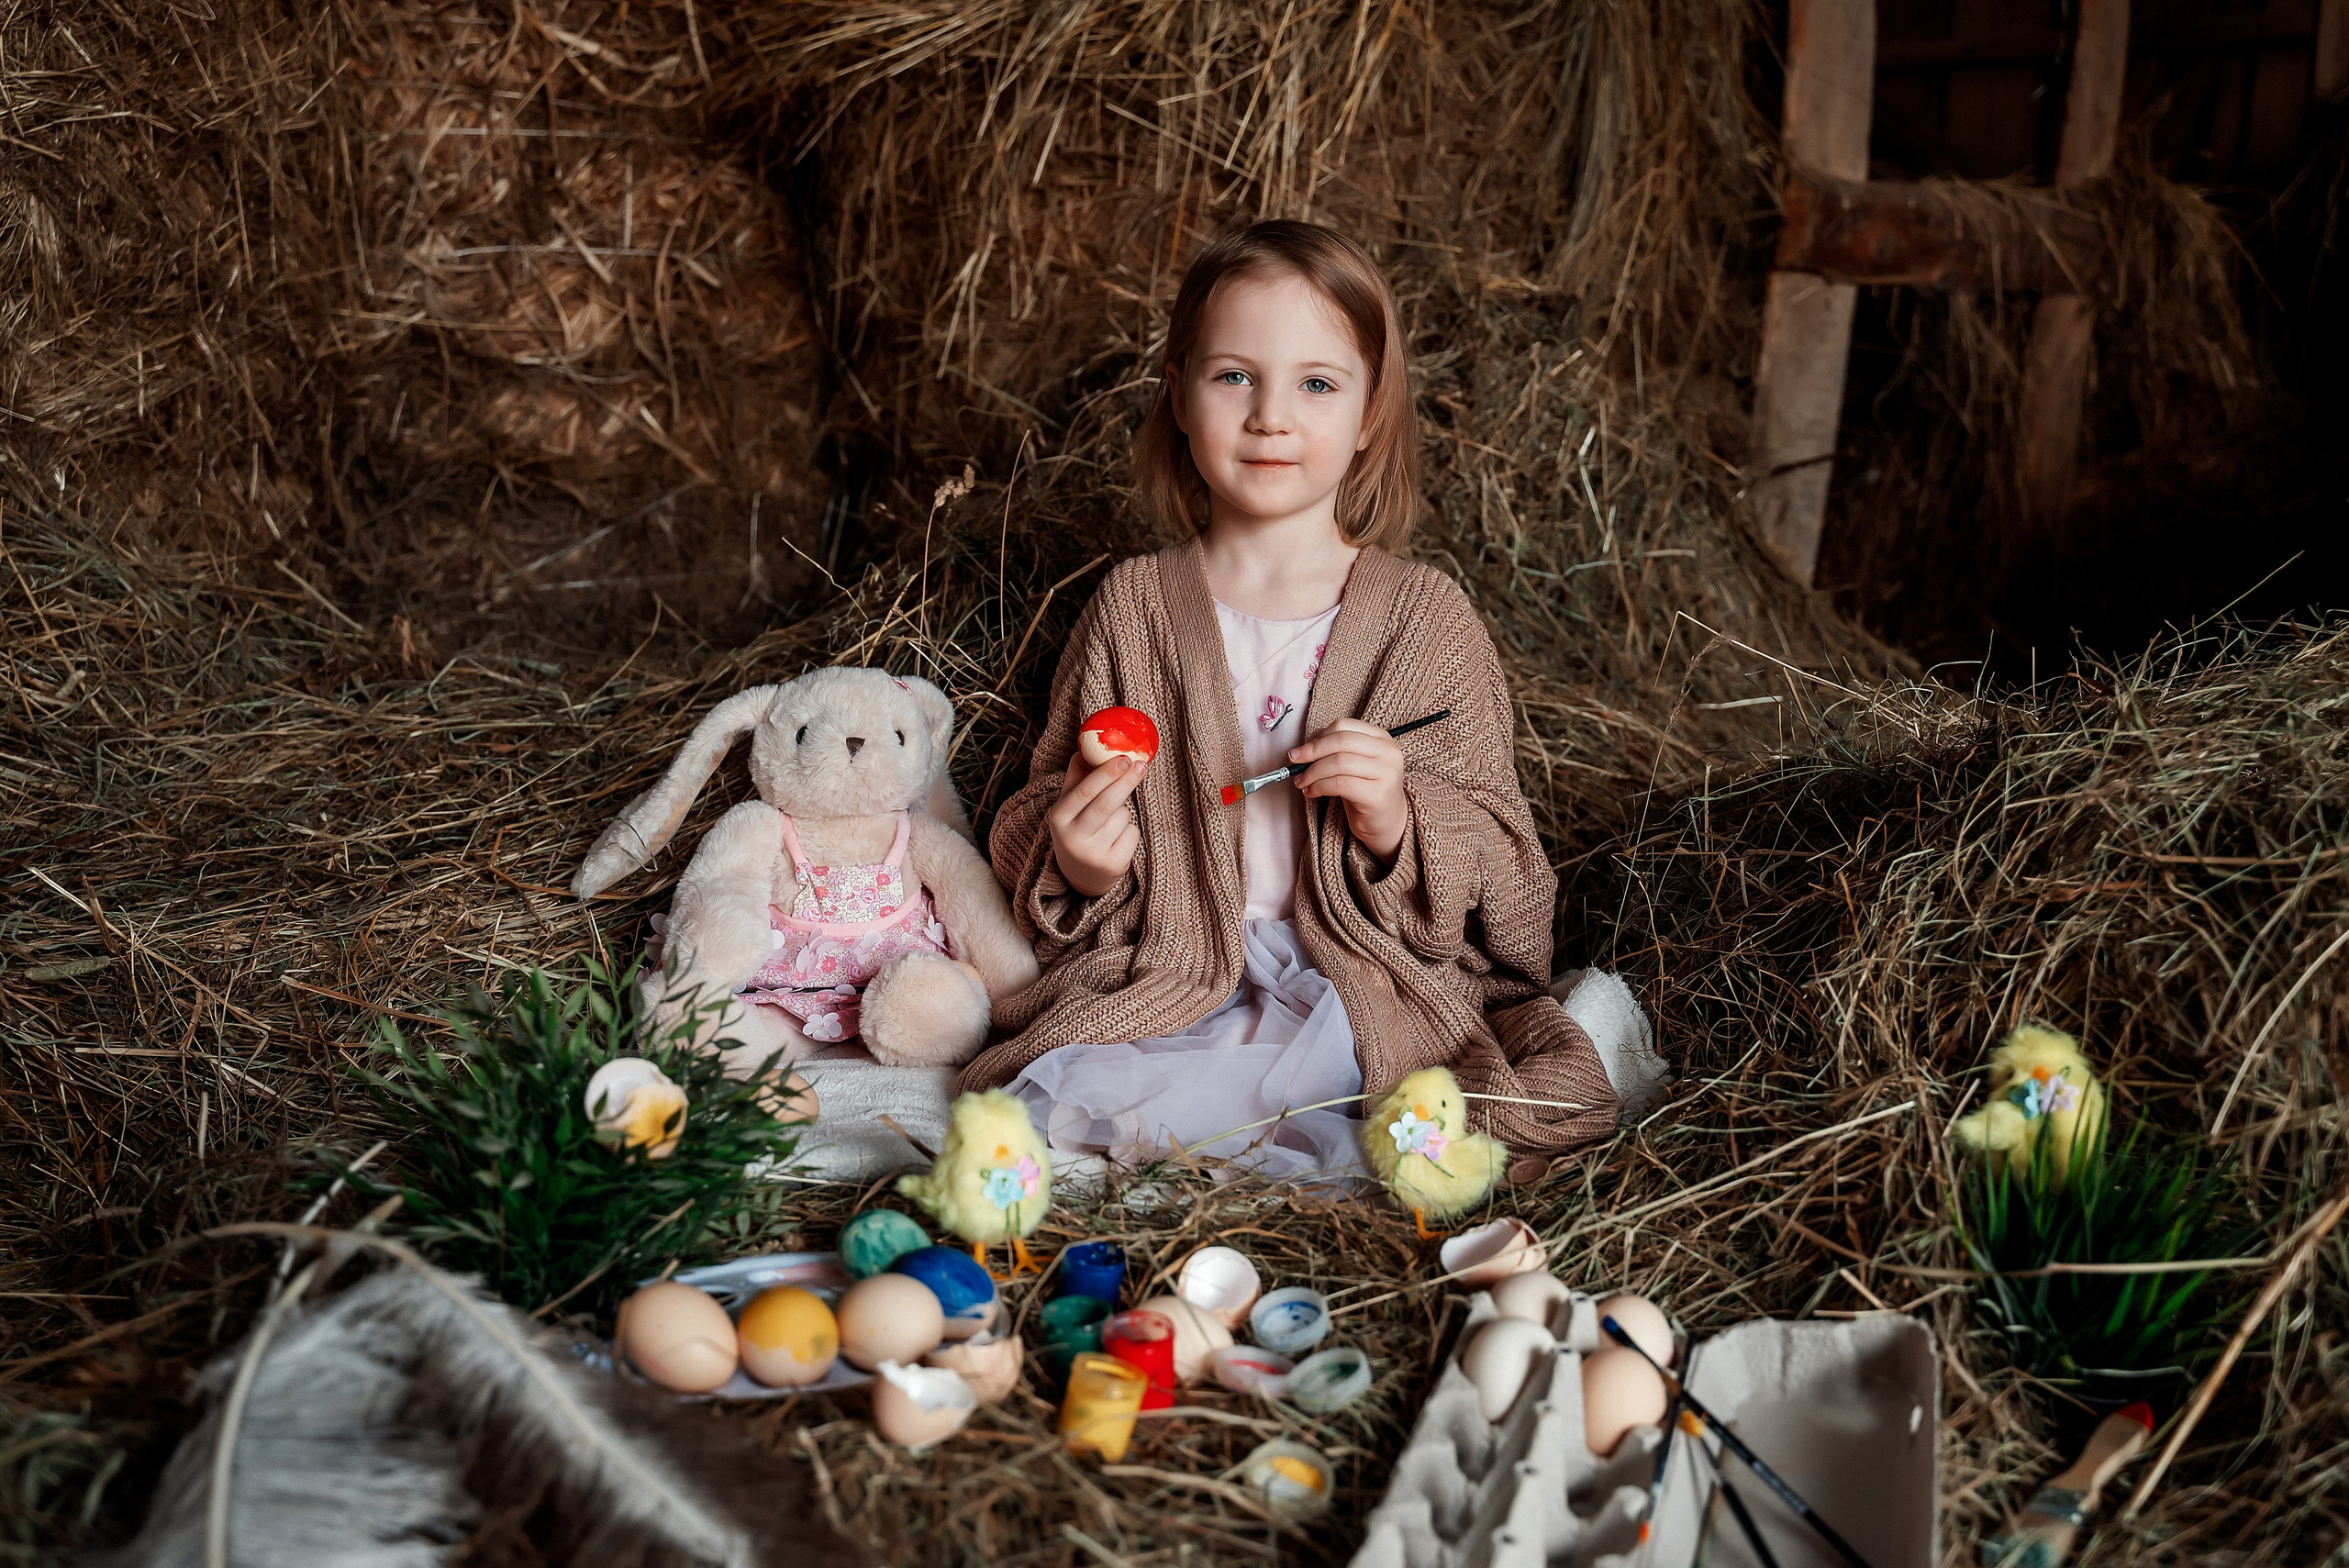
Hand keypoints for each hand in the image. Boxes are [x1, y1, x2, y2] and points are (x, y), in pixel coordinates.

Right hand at [1049, 752, 1142, 895]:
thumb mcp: (1069, 804)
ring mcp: (1093, 854)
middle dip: (1126, 781)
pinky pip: (1132, 833)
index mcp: (1058, 817)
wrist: (1080, 873)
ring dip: (1124, 811)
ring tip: (1110, 822)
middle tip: (1140, 765)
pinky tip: (1117, 839)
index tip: (1123, 758)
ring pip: (1122, 817)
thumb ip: (1078, 775)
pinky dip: (1130, 830)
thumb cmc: (1078, 827)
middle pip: (1106, 804)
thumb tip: (1090, 745)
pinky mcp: (1113, 864)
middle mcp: (1072, 838)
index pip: (1084, 791)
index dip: (1106, 773)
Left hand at [1289, 718, 1407, 862]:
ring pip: (1338, 763)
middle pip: (1340, 741)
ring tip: (1302, 782)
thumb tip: (1303, 748)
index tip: (1300, 750)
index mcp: (1381, 738)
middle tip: (1294, 763)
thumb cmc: (1366, 790)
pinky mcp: (1378, 795)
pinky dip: (1319, 787)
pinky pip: (1340, 784)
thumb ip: (1334, 749)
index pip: (1344, 726)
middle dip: (1312, 752)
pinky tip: (1312, 792)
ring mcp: (1386, 773)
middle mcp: (1388, 752)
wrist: (1388, 822)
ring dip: (1312, 772)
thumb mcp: (1354, 763)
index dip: (1317, 736)